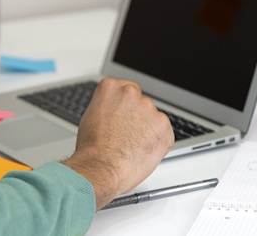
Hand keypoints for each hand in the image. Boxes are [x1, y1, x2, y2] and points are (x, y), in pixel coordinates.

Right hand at [61, 78, 173, 208]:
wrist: (102, 168)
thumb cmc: (92, 149)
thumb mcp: (91, 117)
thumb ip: (108, 107)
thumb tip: (115, 111)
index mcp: (111, 87)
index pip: (125, 90)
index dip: (124, 108)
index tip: (122, 117)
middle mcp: (131, 92)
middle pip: (140, 102)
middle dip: (137, 117)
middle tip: (128, 136)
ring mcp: (149, 108)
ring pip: (153, 118)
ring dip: (148, 130)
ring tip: (132, 147)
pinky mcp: (163, 124)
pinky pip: (164, 133)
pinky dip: (158, 142)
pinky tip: (143, 152)